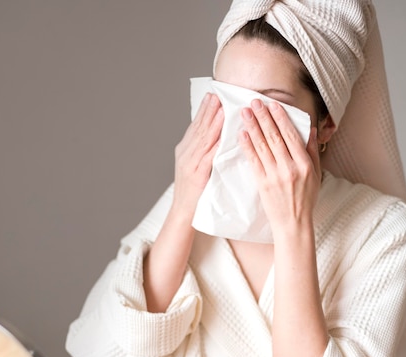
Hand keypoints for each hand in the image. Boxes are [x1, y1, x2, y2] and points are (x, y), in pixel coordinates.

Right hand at [172, 92, 223, 215]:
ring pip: (203, 139)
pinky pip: (208, 156)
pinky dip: (215, 144)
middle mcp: (186, 154)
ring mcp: (190, 164)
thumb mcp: (195, 168)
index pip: (195, 127)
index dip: (204, 110)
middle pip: (198, 128)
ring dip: (213, 123)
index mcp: (185, 151)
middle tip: (217, 94)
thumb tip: (216, 138)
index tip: (212, 95)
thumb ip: (203, 153)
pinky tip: (222, 135)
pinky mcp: (197, 175)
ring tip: (221, 108)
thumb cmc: (193, 193)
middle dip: (208, 110)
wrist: (183, 213)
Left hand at [239, 99, 321, 235]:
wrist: (293, 224)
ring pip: (263, 147)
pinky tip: (242, 135)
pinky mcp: (263, 184)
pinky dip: (248, 146)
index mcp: (304, 164)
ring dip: (253, 127)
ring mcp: (275, 176)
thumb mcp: (316, 175)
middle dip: (264, 118)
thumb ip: (312, 151)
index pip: (291, 136)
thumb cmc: (305, 199)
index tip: (273, 105)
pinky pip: (254, 161)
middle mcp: (290, 168)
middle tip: (254, 102)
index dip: (281, 119)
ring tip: (245, 113)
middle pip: (275, 138)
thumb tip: (310, 129)